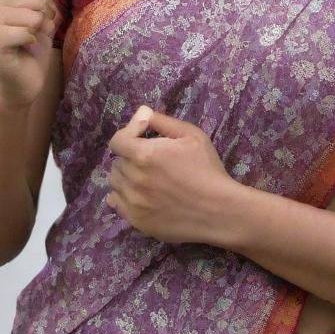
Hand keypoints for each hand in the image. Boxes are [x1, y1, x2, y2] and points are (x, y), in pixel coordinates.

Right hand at [0, 0, 60, 108]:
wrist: (20, 82)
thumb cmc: (29, 48)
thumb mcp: (41, 17)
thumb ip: (42, 0)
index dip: (41, 3)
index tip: (30, 20)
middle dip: (41, 18)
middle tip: (29, 34)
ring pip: (34, 16)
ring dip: (36, 32)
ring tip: (24, 42)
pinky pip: (28, 32)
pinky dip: (31, 43)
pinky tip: (21, 50)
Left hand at [105, 105, 240, 245]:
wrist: (218, 210)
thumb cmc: (207, 169)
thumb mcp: (191, 135)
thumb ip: (162, 121)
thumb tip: (141, 112)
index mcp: (144, 155)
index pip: (117, 141)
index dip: (128, 135)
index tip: (143, 137)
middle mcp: (133, 179)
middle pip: (117, 162)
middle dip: (130, 156)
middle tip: (151, 159)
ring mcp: (132, 202)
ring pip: (116, 183)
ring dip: (126, 176)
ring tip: (146, 177)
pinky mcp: (136, 221)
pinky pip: (116, 203)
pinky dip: (123, 196)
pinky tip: (140, 194)